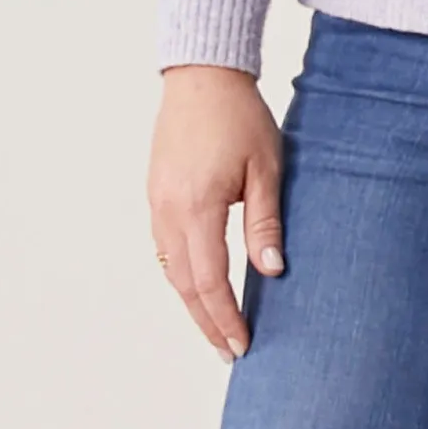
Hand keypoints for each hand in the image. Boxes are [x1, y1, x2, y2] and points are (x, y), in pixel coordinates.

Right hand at [149, 61, 284, 358]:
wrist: (201, 76)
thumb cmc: (240, 117)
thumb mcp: (266, 169)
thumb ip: (265, 223)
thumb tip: (272, 271)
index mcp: (196, 207)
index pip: (209, 280)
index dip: (225, 317)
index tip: (242, 345)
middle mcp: (167, 211)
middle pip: (183, 284)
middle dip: (206, 322)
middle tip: (229, 352)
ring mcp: (156, 204)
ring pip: (169, 269)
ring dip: (192, 302)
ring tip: (216, 328)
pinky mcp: (155, 195)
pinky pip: (164, 248)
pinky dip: (181, 275)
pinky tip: (199, 287)